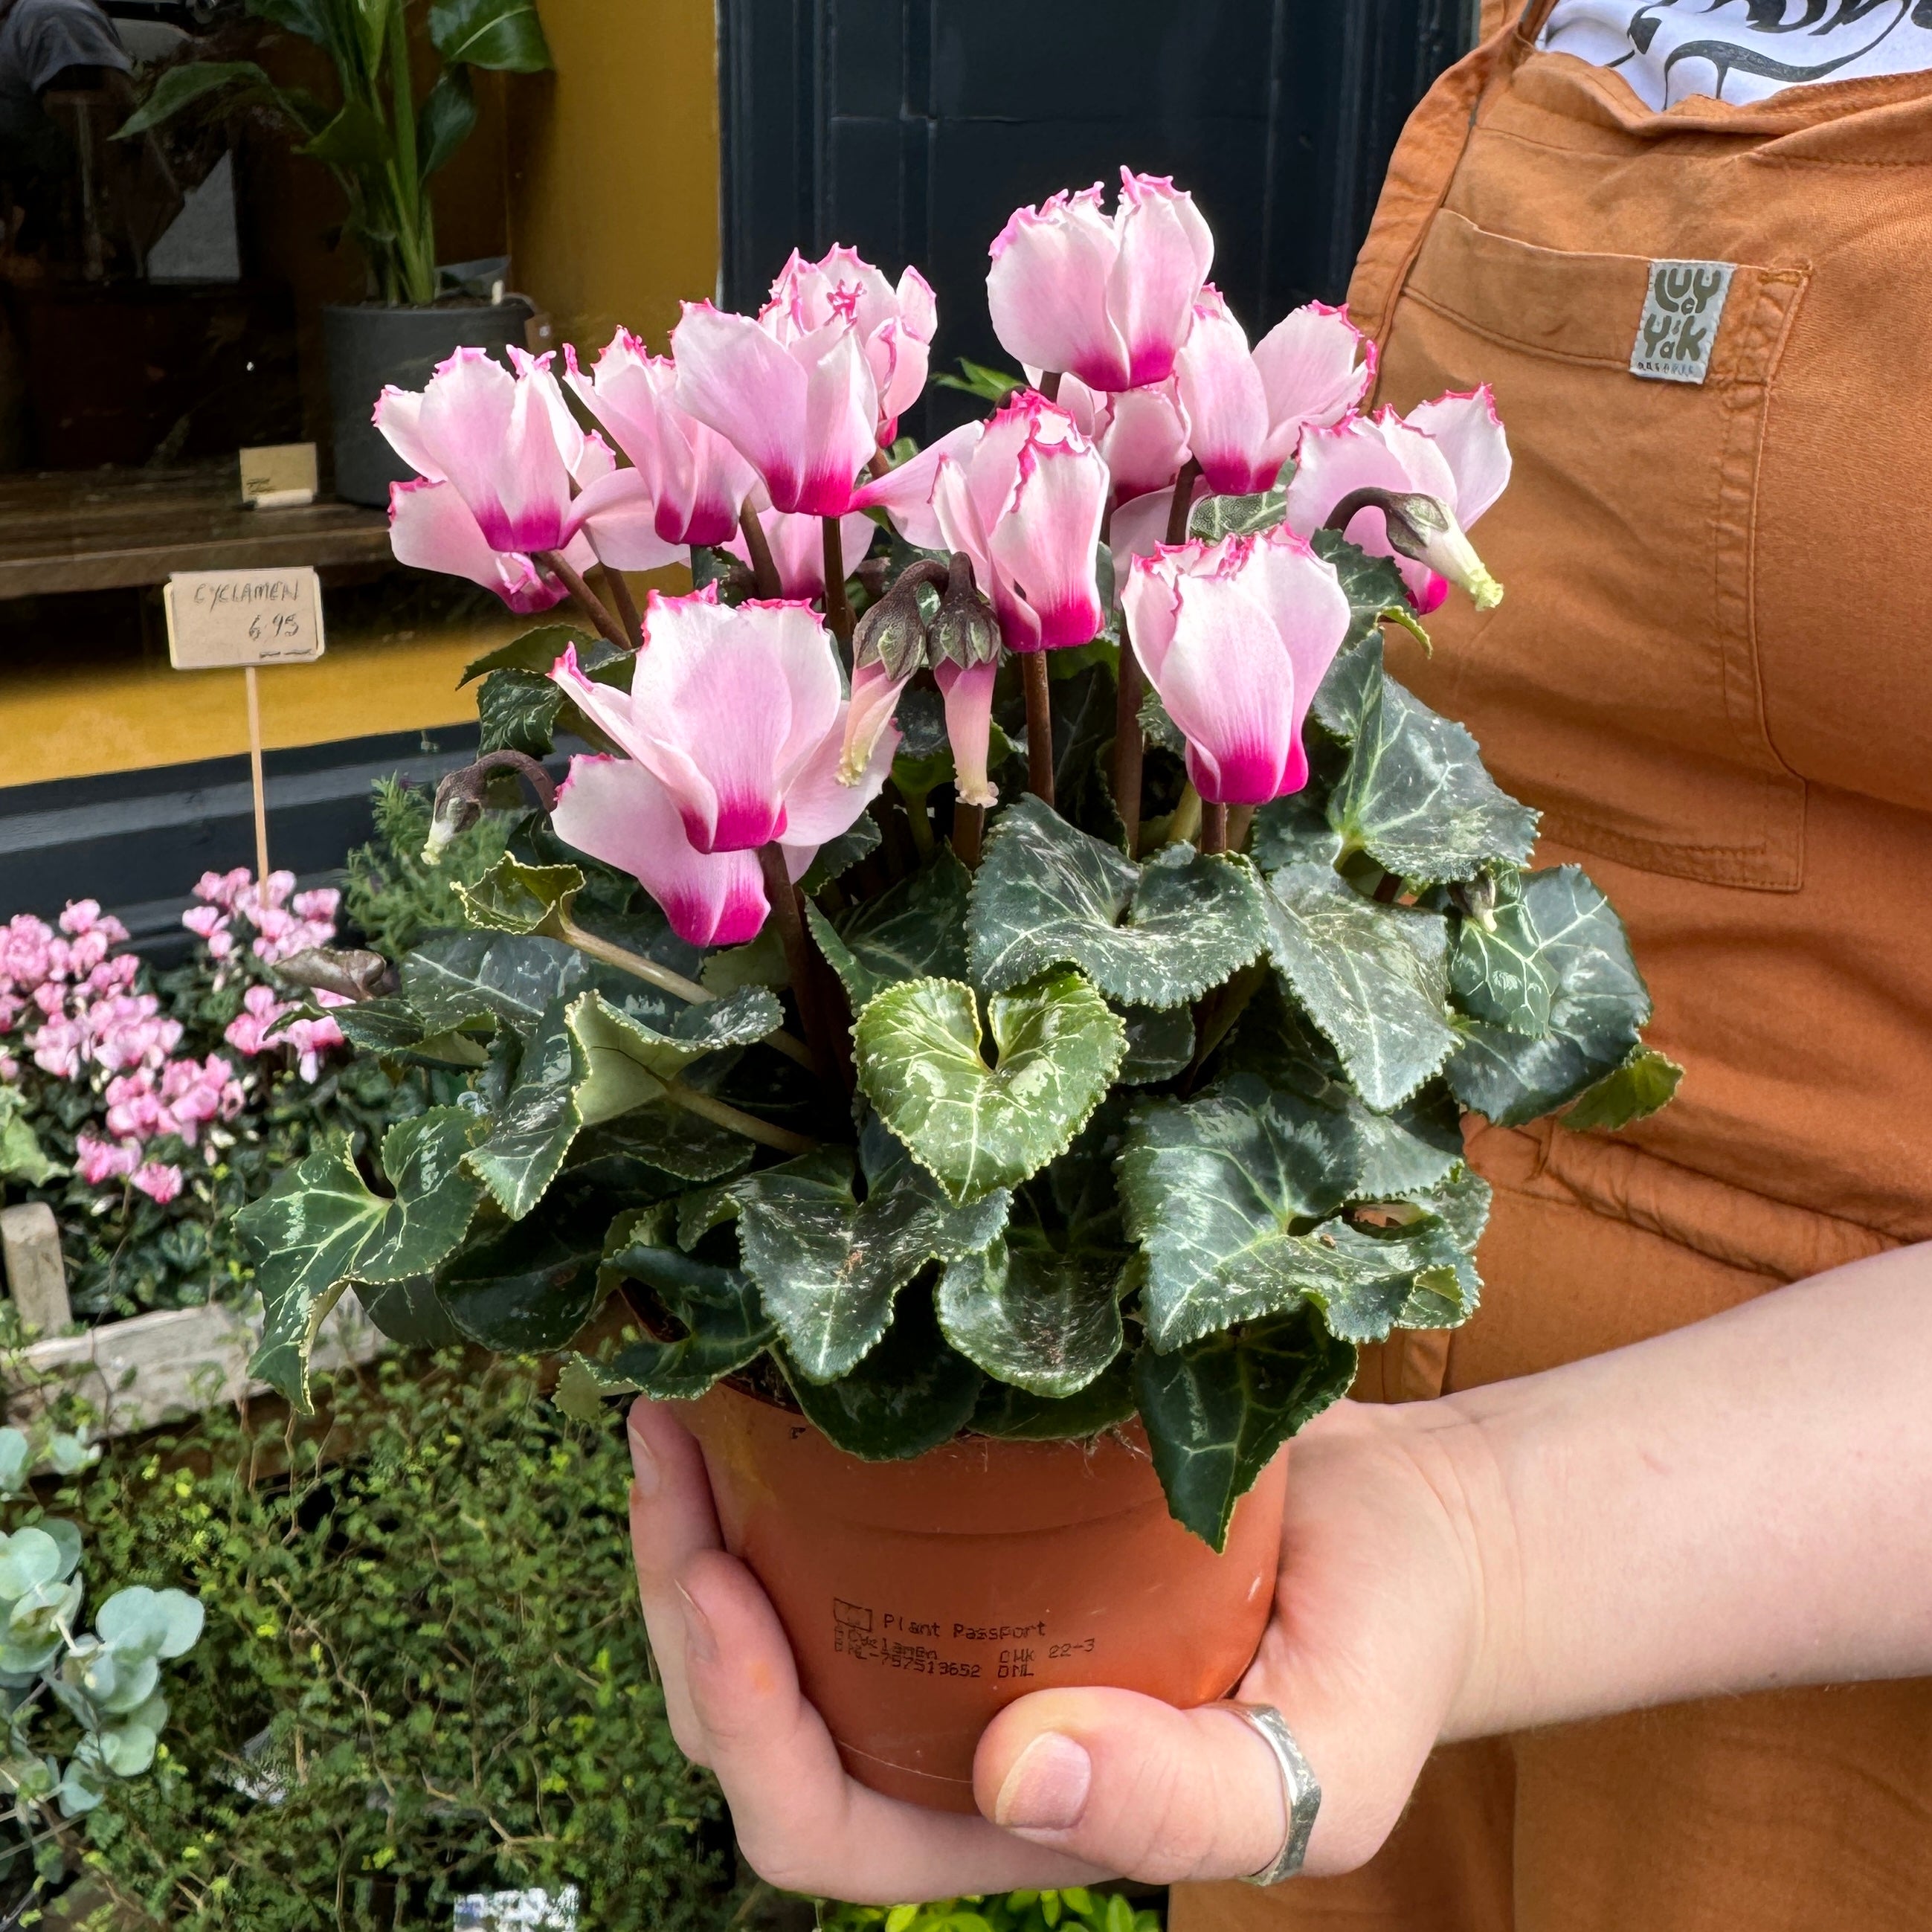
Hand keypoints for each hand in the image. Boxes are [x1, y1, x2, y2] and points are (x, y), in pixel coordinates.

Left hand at [627, 1394, 1486, 1903]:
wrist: (1412, 1532)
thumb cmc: (1376, 1661)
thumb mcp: (1321, 1766)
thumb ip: (1185, 1801)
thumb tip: (1014, 1775)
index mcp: (998, 1816)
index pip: (820, 1825)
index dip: (744, 1724)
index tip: (716, 1579)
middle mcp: (948, 1725)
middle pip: (754, 1712)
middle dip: (678, 1597)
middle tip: (660, 1450)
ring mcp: (949, 1620)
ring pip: (771, 1607)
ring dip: (698, 1520)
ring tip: (671, 1405)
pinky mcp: (969, 1520)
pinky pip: (834, 1508)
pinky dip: (776, 1454)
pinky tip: (758, 1370)